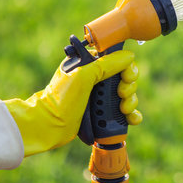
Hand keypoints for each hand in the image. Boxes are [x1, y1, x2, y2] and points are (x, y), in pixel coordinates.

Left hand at [5, 50, 140, 155]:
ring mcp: (99, 97)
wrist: (49, 126)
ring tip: (123, 110)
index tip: (125, 77)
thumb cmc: (61, 99)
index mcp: (91, 65)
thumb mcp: (84, 75)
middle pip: (126, 79)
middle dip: (129, 88)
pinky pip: (124, 113)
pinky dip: (132, 115)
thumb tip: (129, 56)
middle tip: (121, 94)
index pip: (119, 61)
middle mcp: (97, 79)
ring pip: (127, 96)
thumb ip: (107, 63)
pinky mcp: (102, 114)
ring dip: (131, 102)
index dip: (127, 69)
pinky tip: (132, 119)